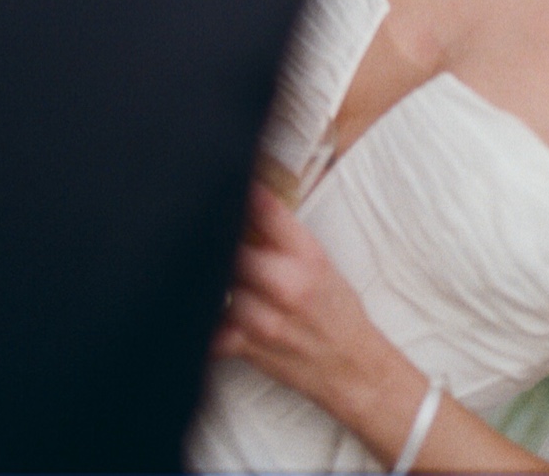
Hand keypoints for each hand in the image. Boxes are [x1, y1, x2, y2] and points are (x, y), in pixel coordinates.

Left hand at [213, 185, 389, 411]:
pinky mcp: (249, 346)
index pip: (267, 212)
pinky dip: (199, 317)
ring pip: (215, 284)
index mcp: (309, 257)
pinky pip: (209, 328)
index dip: (242, 193)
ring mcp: (265, 319)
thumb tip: (247, 202)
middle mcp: (288, 286)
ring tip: (199, 265)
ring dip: (207, 276)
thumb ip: (284, 237)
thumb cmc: (336, 312)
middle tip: (203, 230)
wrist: (350, 365)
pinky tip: (198, 306)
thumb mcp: (321, 263)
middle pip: (232, 248)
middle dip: (218, 237)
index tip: (226, 184)